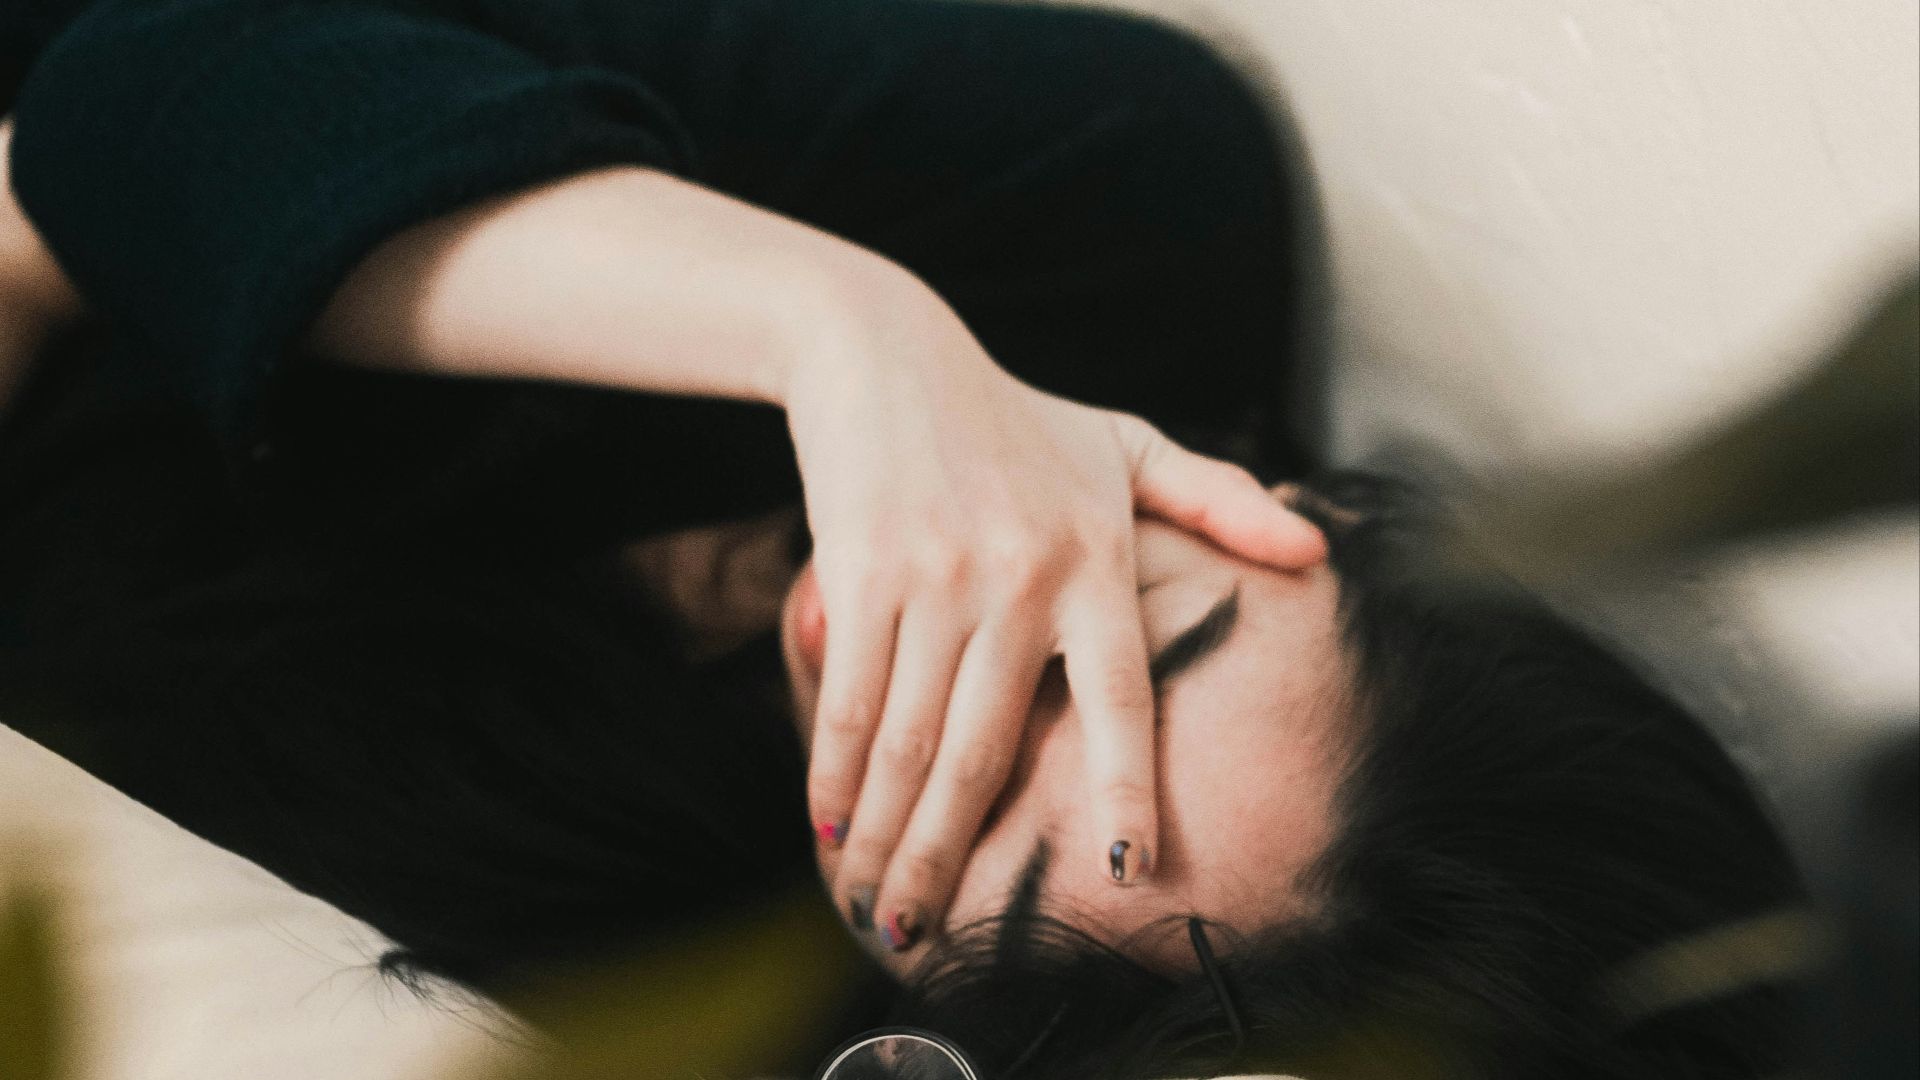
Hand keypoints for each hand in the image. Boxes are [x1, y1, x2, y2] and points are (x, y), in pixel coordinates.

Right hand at [783, 278, 1326, 952]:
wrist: (885, 351)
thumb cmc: (1013, 416)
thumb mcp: (1124, 443)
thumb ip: (1216, 500)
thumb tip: (1315, 556)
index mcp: (1095, 559)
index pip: (1121, 697)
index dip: (1120, 788)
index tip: (1124, 867)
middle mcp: (1022, 575)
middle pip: (988, 748)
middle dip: (948, 856)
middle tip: (922, 934)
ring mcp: (938, 574)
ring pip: (913, 736)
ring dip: (887, 835)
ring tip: (873, 904)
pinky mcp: (862, 566)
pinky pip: (852, 693)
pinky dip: (835, 768)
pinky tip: (827, 823)